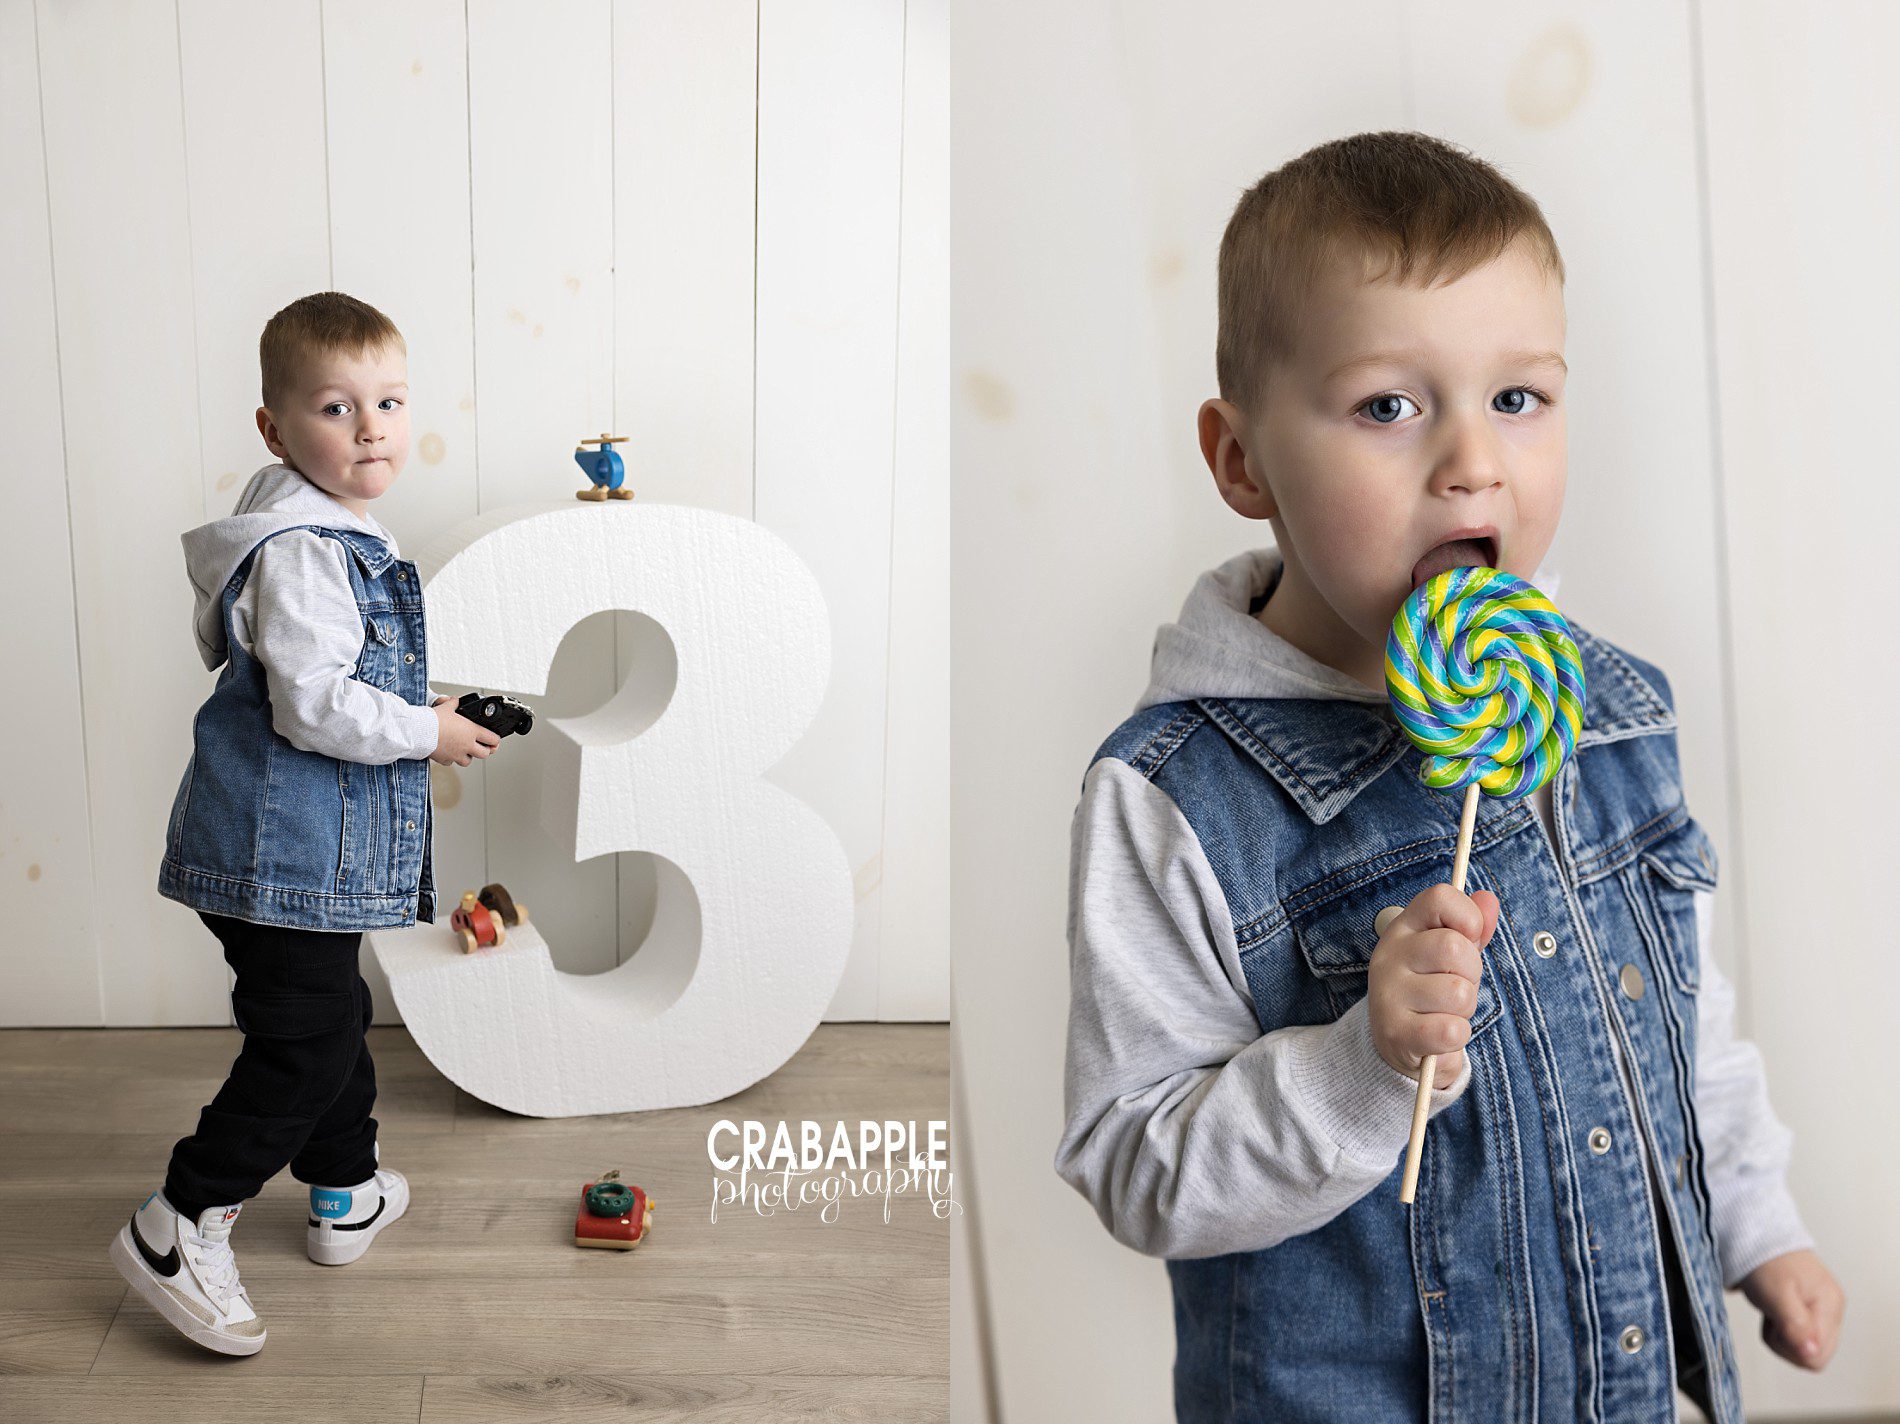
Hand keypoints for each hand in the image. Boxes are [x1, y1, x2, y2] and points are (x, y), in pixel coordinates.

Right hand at [428, 695, 500, 766]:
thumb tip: (455, 700)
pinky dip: (452, 759)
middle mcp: (466, 745)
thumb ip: (454, 704)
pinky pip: (452, 762)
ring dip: (469, 756)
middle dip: (486, 750)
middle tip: (484, 747)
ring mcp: (456, 754)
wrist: (418, 731)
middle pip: (485, 754)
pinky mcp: (445, 760)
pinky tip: (449, 753)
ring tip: (465, 750)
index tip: (494, 739)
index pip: (492, 739)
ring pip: (469, 761)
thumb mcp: (447, 707)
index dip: (495, 739)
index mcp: (472, 731)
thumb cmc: (433, 720)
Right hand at [1367, 883, 1499, 1090]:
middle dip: (1472, 972)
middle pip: (1454, 947)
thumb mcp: (1448, 954)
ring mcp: (1389, 994)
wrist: (1398, 1042)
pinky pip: (1451, 1030)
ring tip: (1446, 1012)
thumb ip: (1470, 927)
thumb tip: (1489, 899)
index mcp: (1403, 928)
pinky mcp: (1397, 1033)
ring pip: (1458, 993)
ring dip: (1464, 1009)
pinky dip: (1457, 1036)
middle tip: (1457, 985)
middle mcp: (1389, 955)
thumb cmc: (1430, 990)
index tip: (1468, 939)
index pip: (1439, 898)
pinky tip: (1440, 1034)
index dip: (1468, 917)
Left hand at [1741, 1248, 1843, 1369]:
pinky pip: (1798, 1339)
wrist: (1758, 1238)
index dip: (1791, 1347)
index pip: (1818, 1356)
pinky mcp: (1811, 1313)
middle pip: (1814, 1357)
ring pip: (1804, 1350)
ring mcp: (1823, 1313)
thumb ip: (1795, 1326)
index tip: (1776, 1322)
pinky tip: (1775, 1312)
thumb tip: (1811, 1355)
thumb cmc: (1767, 1263)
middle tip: (1772, 1318)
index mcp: (1830, 1306)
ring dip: (1782, 1337)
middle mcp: (1833, 1311)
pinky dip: (1781, 1331)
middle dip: (1787, 1344)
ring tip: (1772, 1311)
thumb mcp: (1777, 1295)